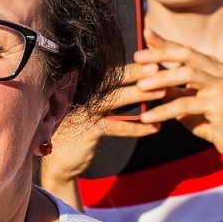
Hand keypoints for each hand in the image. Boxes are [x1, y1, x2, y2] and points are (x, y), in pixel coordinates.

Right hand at [40, 69, 159, 186]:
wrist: (60, 164)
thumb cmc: (80, 134)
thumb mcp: (92, 113)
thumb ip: (108, 99)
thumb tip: (138, 86)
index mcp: (82, 88)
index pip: (108, 73)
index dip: (128, 65)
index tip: (149, 58)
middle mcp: (80, 95)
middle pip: (111, 79)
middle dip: (136, 72)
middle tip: (159, 67)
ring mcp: (82, 112)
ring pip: (115, 99)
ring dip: (140, 94)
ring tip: (162, 92)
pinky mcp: (87, 131)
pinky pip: (117, 127)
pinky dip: (137, 127)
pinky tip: (154, 128)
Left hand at [133, 32, 222, 163]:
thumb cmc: (209, 120)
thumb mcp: (186, 100)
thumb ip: (172, 87)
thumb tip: (145, 75)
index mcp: (211, 66)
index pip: (184, 49)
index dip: (164, 42)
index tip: (145, 33)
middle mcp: (219, 71)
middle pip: (186, 54)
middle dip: (160, 54)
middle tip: (137, 57)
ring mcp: (222, 86)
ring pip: (188, 74)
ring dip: (161, 79)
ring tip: (140, 86)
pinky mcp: (220, 105)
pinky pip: (187, 104)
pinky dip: (164, 110)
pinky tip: (148, 117)